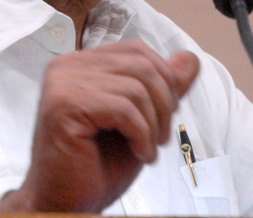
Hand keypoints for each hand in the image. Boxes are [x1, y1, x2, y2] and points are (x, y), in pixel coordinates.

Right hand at [0, 40, 199, 212]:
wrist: (66, 203)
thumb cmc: (97, 164)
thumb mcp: (142, 118)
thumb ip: (163, 87)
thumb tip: (190, 59)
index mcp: (82, 63)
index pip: (137, 50)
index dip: (164, 79)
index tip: (165, 115)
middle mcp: (67, 66)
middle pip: (141, 65)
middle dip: (164, 103)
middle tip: (161, 136)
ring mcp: (62, 84)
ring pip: (136, 88)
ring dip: (153, 124)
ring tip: (147, 148)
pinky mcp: (63, 106)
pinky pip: (123, 109)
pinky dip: (141, 134)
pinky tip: (139, 153)